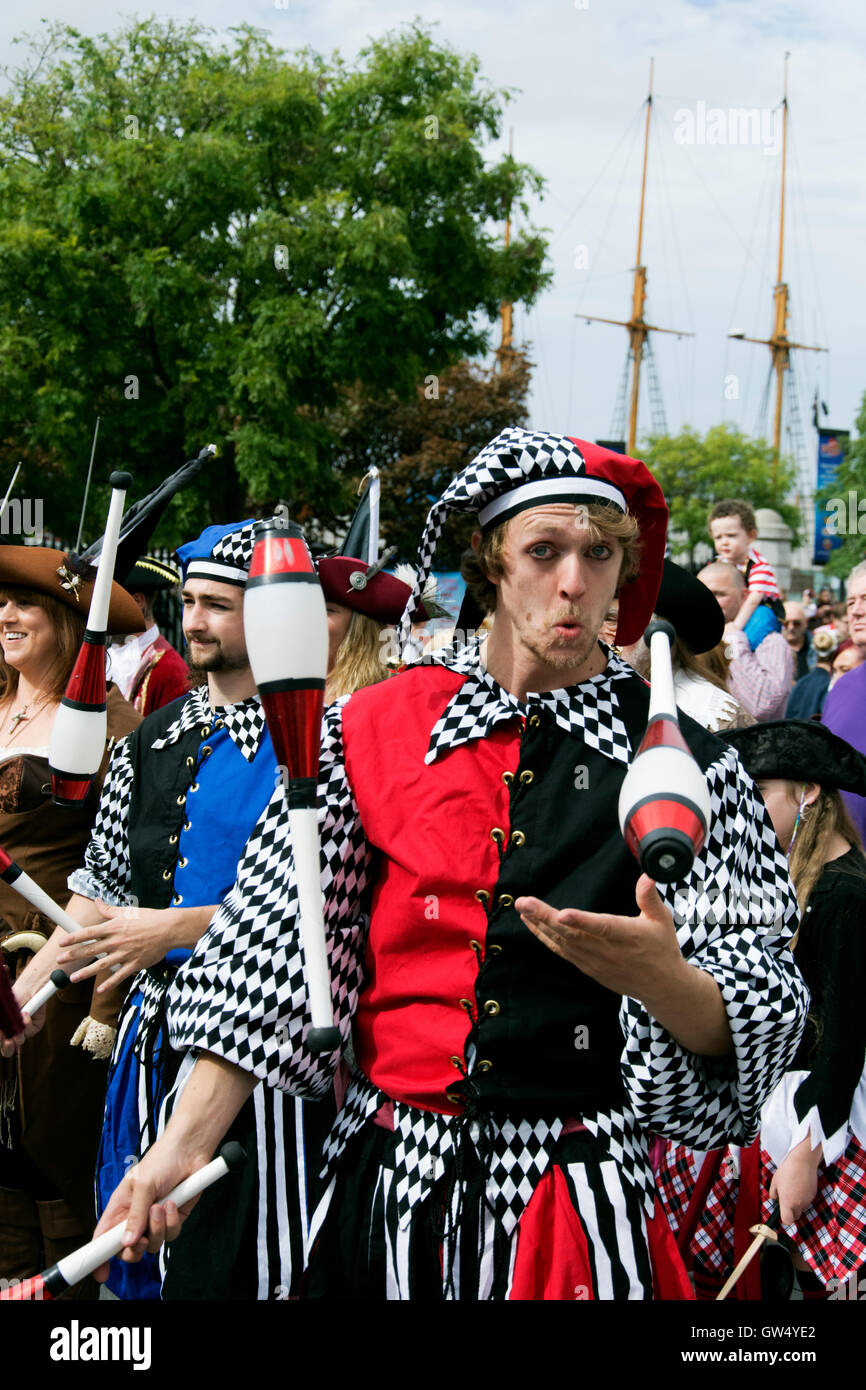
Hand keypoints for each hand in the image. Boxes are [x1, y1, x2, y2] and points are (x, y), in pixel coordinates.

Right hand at [0, 995, 44, 1057]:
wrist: (27, 988)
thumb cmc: (11, 999)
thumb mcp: (3, 1013)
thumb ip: (1, 1025)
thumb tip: (1, 1033)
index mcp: (3, 1032)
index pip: (0, 1044)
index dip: (0, 1043)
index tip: (2, 1035)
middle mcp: (12, 1034)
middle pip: (8, 1051)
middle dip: (7, 1047)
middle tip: (9, 1042)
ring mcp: (23, 1031)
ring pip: (20, 1041)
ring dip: (18, 1032)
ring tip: (19, 1019)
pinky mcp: (35, 1027)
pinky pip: (30, 1032)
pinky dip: (27, 1024)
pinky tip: (26, 1014)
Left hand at [56, 901, 177, 990]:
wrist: (169, 929)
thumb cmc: (149, 918)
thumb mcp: (128, 911)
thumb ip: (109, 910)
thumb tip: (98, 901)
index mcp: (114, 927)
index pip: (89, 933)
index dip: (74, 938)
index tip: (61, 943)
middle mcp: (117, 941)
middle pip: (91, 950)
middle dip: (74, 955)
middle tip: (59, 961)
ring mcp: (125, 954)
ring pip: (102, 965)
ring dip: (86, 973)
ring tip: (73, 978)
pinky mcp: (135, 964)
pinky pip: (120, 976)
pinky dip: (110, 983)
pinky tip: (100, 989)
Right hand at [91, 1144, 206, 1279]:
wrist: (189, 1151)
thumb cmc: (161, 1160)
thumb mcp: (142, 1185)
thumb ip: (135, 1215)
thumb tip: (127, 1242)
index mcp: (119, 1208)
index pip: (103, 1237)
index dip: (99, 1257)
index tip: (101, 1273)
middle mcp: (135, 1217)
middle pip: (128, 1250)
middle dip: (135, 1249)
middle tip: (142, 1238)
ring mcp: (154, 1220)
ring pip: (152, 1245)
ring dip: (157, 1228)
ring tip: (161, 1206)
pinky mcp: (173, 1220)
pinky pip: (171, 1235)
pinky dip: (172, 1222)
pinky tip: (172, 1203)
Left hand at [516, 873, 685, 1001]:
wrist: (660, 986)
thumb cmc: (661, 948)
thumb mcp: (661, 920)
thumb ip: (649, 896)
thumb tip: (648, 874)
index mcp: (626, 936)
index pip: (602, 927)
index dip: (581, 921)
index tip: (562, 914)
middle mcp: (607, 950)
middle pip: (572, 934)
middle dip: (545, 917)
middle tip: (524, 902)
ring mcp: (594, 961)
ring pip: (562, 943)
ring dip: (539, 925)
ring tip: (522, 908)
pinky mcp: (587, 967)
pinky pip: (561, 951)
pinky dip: (544, 938)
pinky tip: (530, 924)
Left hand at [770, 1140, 820, 1226]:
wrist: (802, 1161)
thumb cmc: (787, 1170)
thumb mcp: (775, 1181)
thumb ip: (773, 1193)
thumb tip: (774, 1198)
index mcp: (787, 1202)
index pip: (787, 1221)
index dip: (784, 1219)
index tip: (782, 1213)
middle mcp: (799, 1204)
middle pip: (796, 1216)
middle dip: (791, 1212)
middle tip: (787, 1201)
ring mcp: (808, 1200)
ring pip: (802, 1208)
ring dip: (798, 1204)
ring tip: (794, 1191)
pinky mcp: (813, 1194)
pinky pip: (808, 1201)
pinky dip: (804, 1197)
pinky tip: (800, 1186)